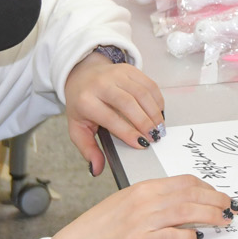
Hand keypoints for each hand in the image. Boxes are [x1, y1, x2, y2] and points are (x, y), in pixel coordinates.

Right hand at [36, 175, 231, 238]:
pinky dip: (188, 236)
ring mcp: (141, 221)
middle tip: (230, 207)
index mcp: (143, 188)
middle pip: (191, 194)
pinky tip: (196, 237)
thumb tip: (182, 202)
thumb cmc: (101, 228)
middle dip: (216, 200)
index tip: (219, 195)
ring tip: (223, 221)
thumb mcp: (127, 203)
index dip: (207, 188)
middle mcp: (144, 200)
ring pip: (186, 212)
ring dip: (210, 216)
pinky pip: (171, 235)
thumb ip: (153, 200)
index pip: (185, 181)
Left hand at [63, 52, 164, 176]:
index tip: (142, 144)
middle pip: (129, 103)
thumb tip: (96, 170)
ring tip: (159, 128)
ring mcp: (116, 74)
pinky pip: (149, 84)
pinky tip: (159, 113)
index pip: (110, 118)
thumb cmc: (82, 104)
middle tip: (155, 137)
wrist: (83, 74)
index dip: (128, 132)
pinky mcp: (130, 69)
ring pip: (142, 93)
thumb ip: (88, 149)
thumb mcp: (78, 128)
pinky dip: (158, 100)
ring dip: (154, 112)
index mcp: (85, 101)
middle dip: (145, 122)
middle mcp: (101, 84)